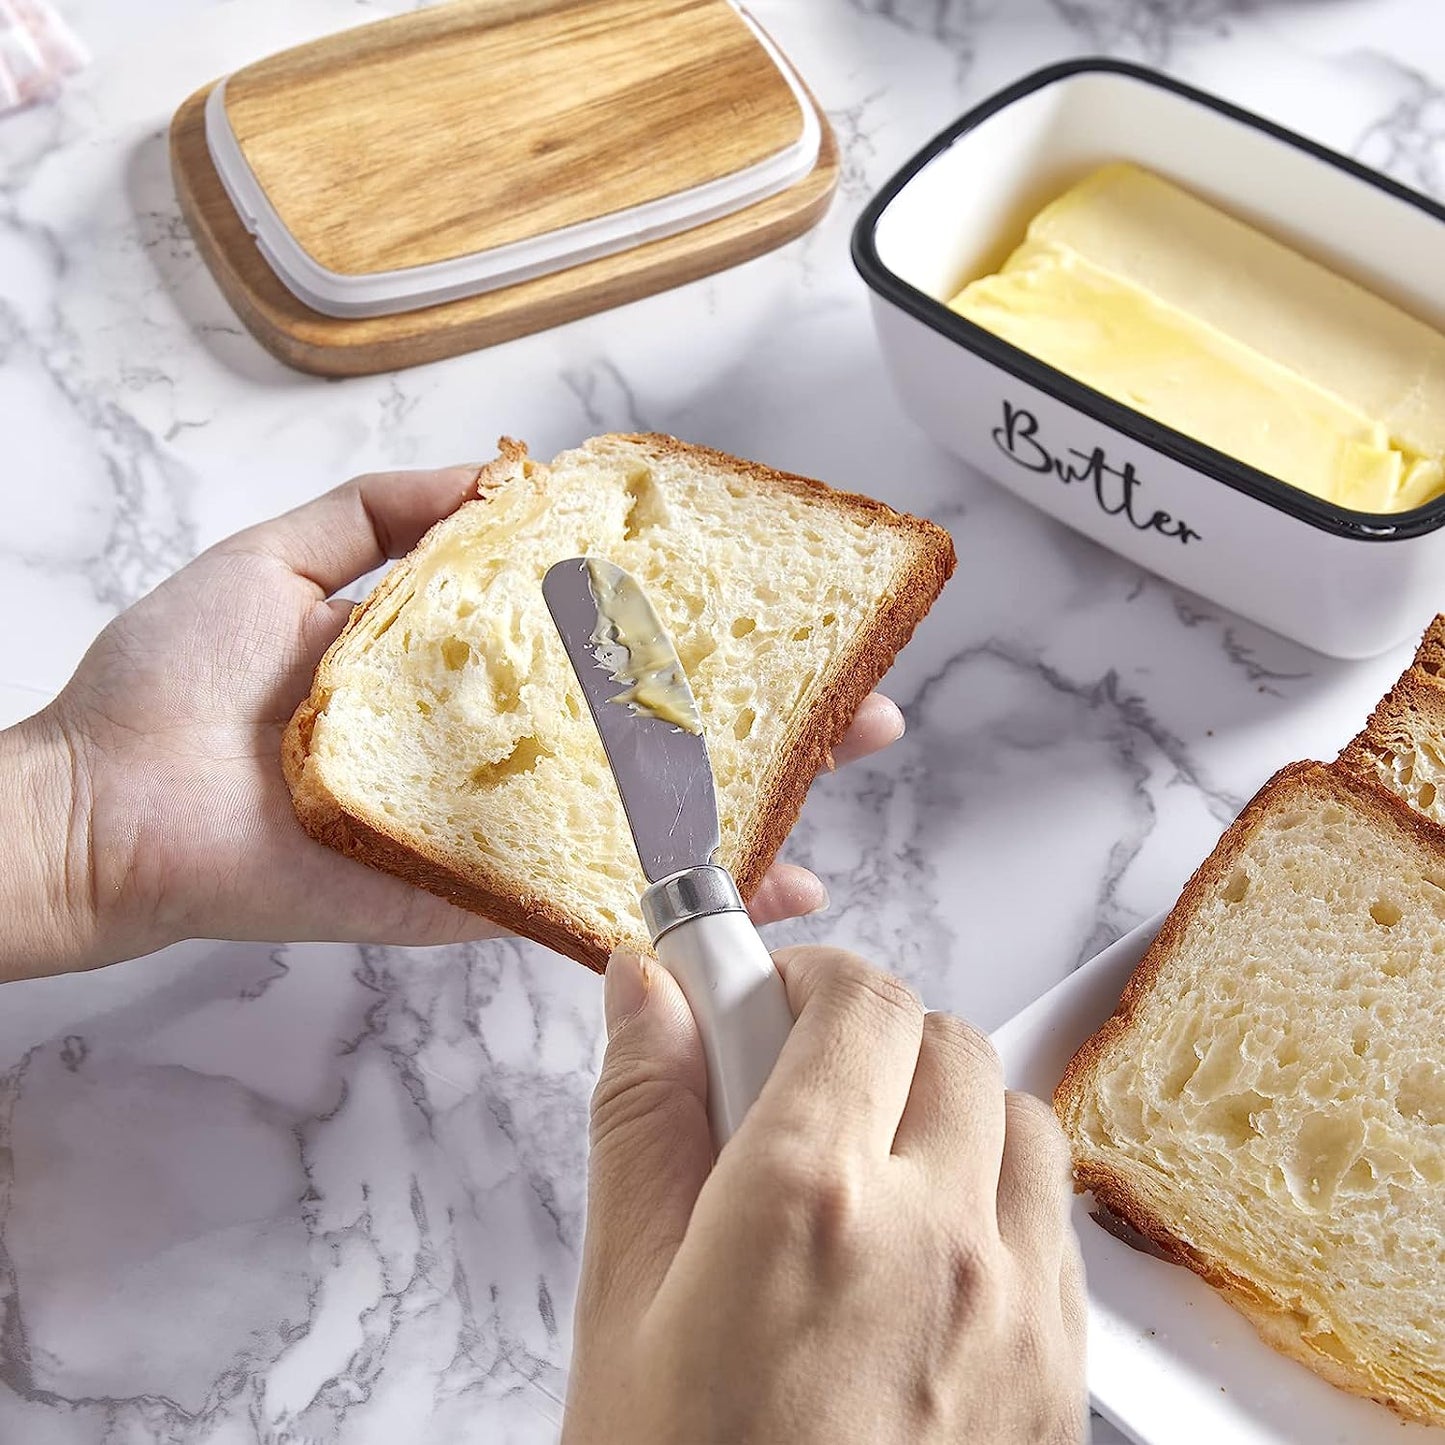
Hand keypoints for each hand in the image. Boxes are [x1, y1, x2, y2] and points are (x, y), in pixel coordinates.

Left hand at [1, 468, 905, 977]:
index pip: (610, 643)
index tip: (782, 611)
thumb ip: (387, 511)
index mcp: (468, 667)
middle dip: (767, 728)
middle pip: (655, 739)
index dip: (701, 630)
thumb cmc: (175, 679)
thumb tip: (500, 475)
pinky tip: (749, 905)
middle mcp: (499, 748)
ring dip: (746, 824)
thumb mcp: (285, 555)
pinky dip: (664, 912)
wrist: (101, 803)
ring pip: (640, 829)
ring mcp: (494, 829)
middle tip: (865, 713)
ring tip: (835, 806)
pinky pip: (577, 907)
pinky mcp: (467, 900)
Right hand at [564, 947, 1087, 1444]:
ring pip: (1017, 1113)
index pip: (855, 999)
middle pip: (941, 1038)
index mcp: (808, 1201)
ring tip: (870, 1165)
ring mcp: (1016, 1306)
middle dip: (867, 1033)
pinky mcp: (1062, 1371)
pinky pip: (1054, 1217)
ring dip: (946, 1104)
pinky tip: (927, 1249)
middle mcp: (934, 1235)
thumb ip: (642, 1117)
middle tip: (798, 1086)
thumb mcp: (622, 1299)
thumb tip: (648, 995)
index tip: (762, 994)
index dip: (802, 974)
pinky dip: (997, 1192)